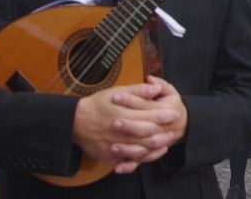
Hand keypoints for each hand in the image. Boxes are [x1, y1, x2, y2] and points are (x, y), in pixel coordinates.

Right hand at [72, 77, 186, 173]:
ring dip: (155, 148)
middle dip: (164, 134)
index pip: (151, 116)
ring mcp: (116, 146)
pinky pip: (128, 161)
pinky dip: (140, 159)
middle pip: (149, 136)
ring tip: (165, 144)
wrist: (75, 121)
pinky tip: (148, 154)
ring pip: (141, 151)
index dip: (165, 116)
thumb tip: (156, 88)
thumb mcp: (118, 91)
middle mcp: (122, 132)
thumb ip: (139, 90)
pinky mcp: (110, 157)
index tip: (175, 114)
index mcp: (126, 114)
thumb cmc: (98, 104)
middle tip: (174, 132)